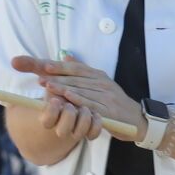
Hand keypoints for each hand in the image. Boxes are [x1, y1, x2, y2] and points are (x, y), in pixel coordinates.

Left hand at [12, 53, 141, 138]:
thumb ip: (81, 71)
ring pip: (80, 90)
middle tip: (38, 76)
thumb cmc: (113, 101)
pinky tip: (66, 98)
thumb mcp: (99, 83)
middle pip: (75, 78)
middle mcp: (101, 82)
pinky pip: (90, 104)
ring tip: (47, 86)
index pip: (75, 68)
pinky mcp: (108, 110)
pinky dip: (77, 100)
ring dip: (62, 87)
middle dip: (55, 77)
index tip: (42, 65)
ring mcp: (105, 95)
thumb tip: (65, 56)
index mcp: (97, 75)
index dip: (59, 67)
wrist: (136, 118)